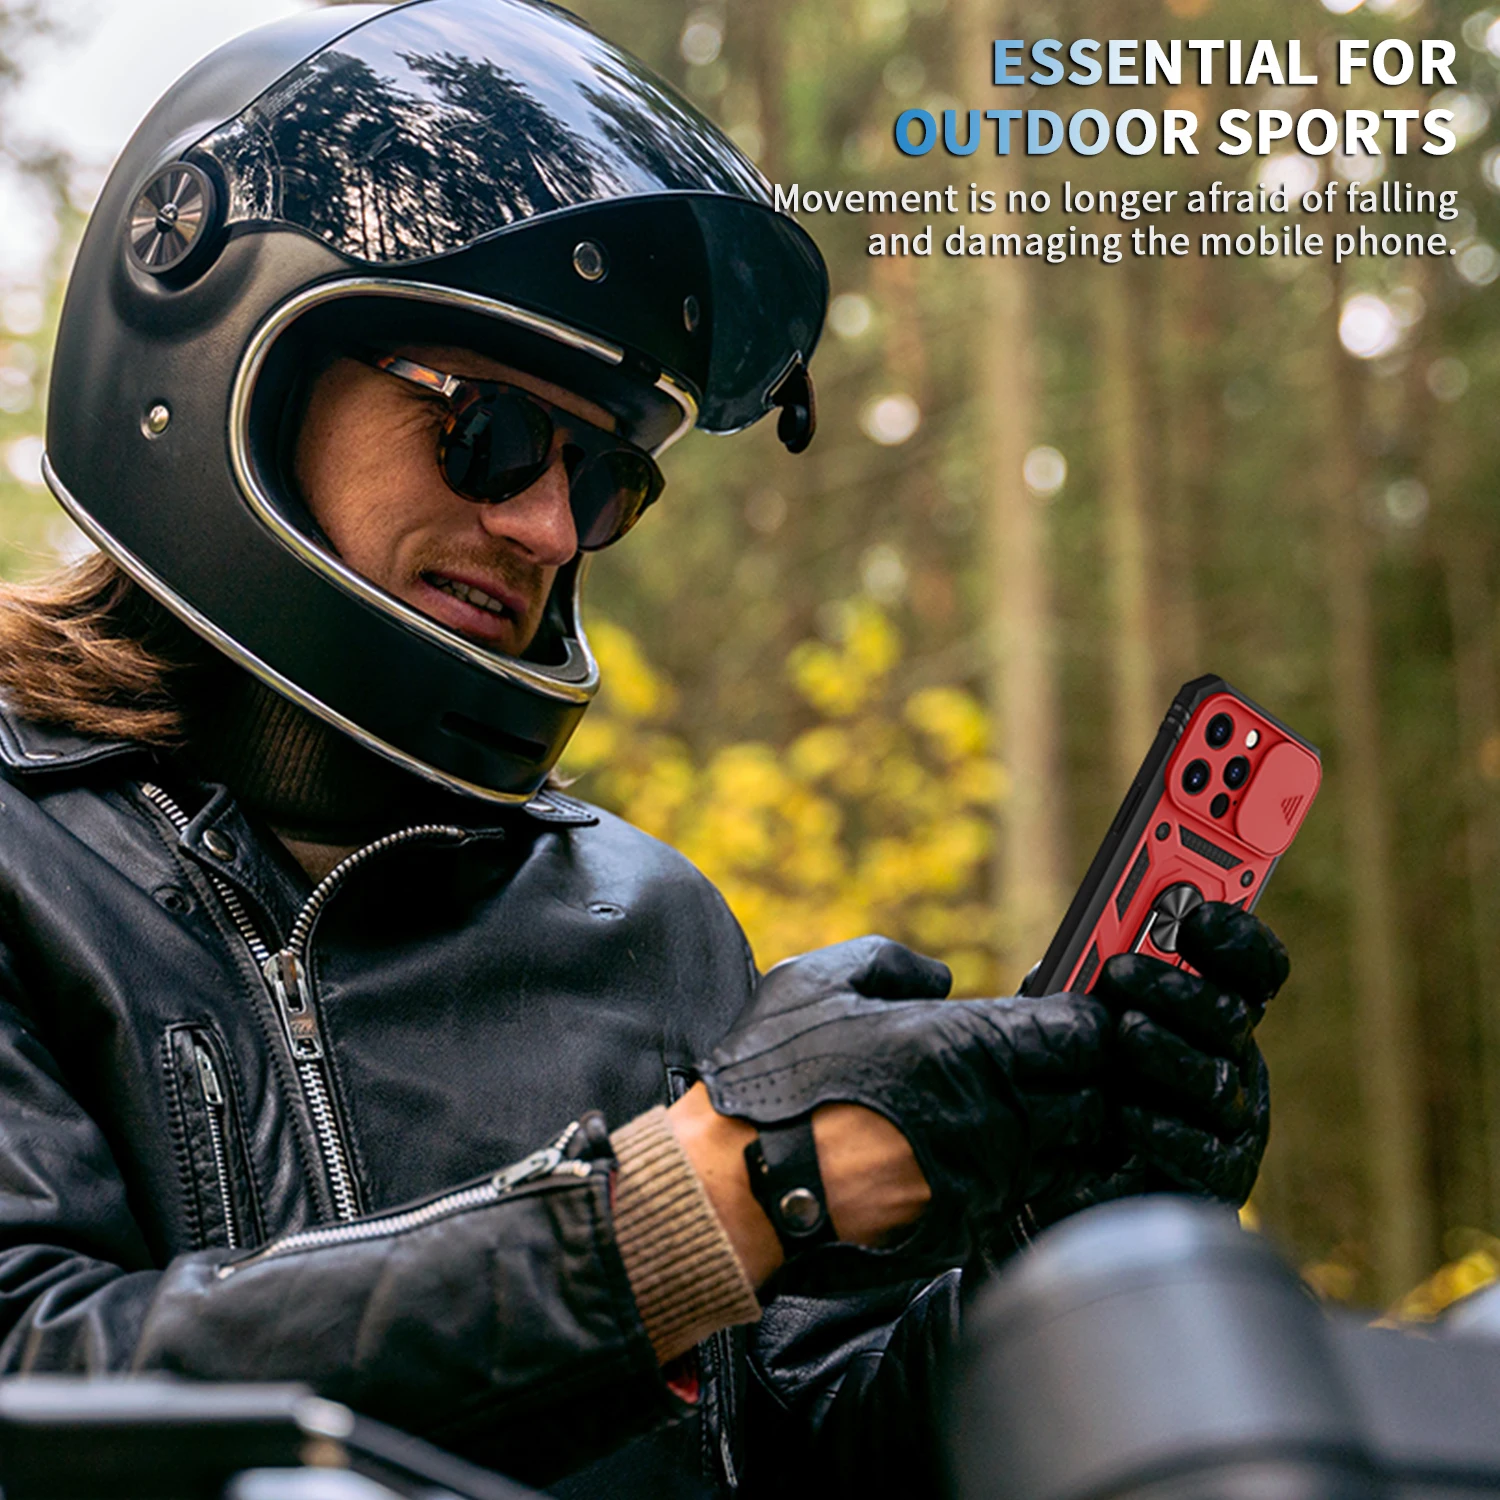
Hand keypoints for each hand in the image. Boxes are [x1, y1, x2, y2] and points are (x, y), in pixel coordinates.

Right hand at [696, 936, 1110, 1266]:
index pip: (1078, 1032)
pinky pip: (1038, 1190)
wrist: (742, 1186)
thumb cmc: (774, 1080)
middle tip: (1065, 1057)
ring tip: (1039, 1102)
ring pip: (1077, 1149)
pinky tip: (1005, 1148)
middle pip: (1095, 1093)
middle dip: (1089, 1072)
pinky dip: (1039, 1168)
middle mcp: (988, 1112)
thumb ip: (889, 962)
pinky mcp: (970, 1223)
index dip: (1085, 1019)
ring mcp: (984, 1175)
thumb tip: (939, 977)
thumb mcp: (819, 982)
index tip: (1075, 1012)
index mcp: (959, 1045)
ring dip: (1069, 1123)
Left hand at [1090, 900, 1287, 1207]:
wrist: (1060, 1169)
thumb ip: (1081, 975)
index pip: (1253, 965)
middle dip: (1175, 988)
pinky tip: (1125, 1115)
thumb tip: (1081, 948)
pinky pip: (1206, 1153)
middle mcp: (1233, 1057)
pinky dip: (1164, 1130)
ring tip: (1122, 1034)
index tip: (1197, 915)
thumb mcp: (1070, 1014)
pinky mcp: (1220, 1176)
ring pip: (1217, 1079)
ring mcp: (1233, 1118)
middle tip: (1118, 971)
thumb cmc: (1070, 1074)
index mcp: (1209, 1008)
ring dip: (1167, 1052)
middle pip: (1231, 1014)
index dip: (1236, 936)